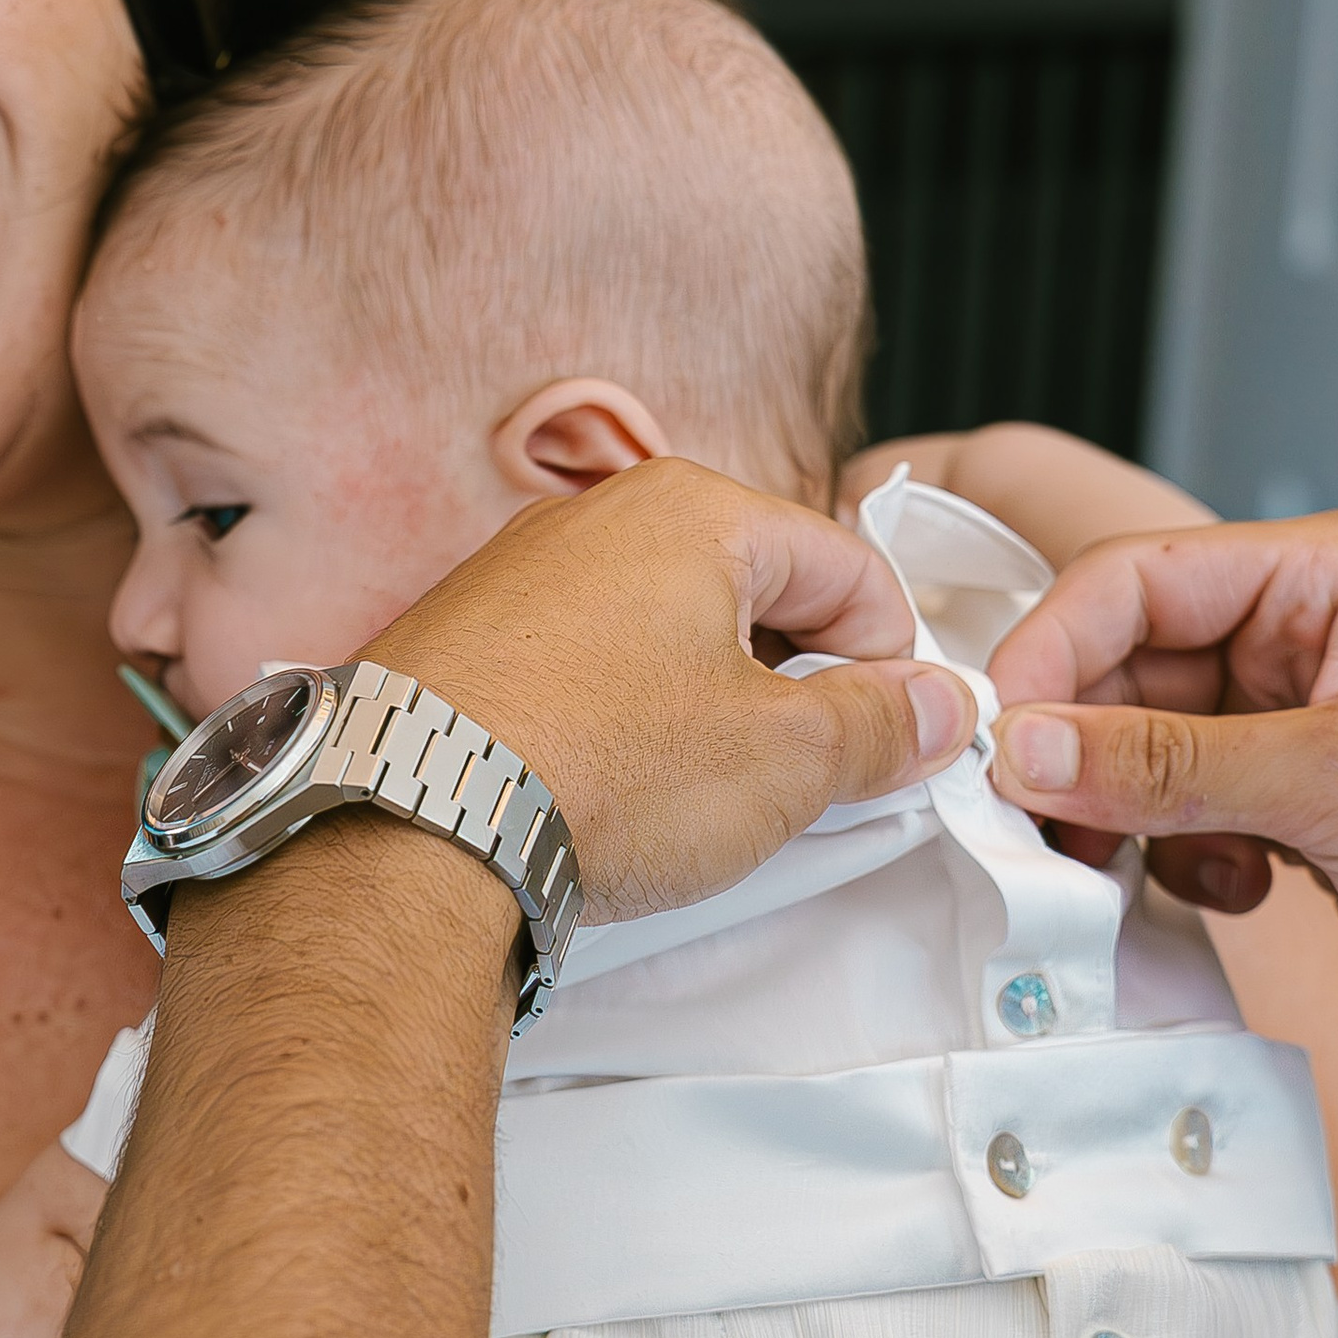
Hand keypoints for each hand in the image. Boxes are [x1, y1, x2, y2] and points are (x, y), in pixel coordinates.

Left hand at [369, 458, 975, 931]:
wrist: (407, 829)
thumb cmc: (587, 770)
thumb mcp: (785, 757)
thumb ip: (881, 724)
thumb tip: (930, 707)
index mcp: (687, 508)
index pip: (843, 564)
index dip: (893, 655)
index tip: (905, 729)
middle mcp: (590, 522)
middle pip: (750, 595)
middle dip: (797, 686)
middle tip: (816, 778)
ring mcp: (515, 583)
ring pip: (661, 639)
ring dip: (707, 713)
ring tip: (709, 803)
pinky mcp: (461, 651)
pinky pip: (579, 676)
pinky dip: (620, 728)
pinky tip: (619, 799)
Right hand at [990, 511, 1337, 978]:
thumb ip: (1172, 761)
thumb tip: (1027, 748)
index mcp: (1328, 578)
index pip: (1138, 576)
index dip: (1052, 647)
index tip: (993, 733)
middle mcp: (1307, 635)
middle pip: (1128, 660)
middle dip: (1081, 744)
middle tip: (1034, 819)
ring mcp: (1299, 721)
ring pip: (1144, 743)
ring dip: (1125, 811)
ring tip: (1126, 862)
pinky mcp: (1298, 801)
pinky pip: (1185, 808)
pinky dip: (1179, 853)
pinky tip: (1232, 886)